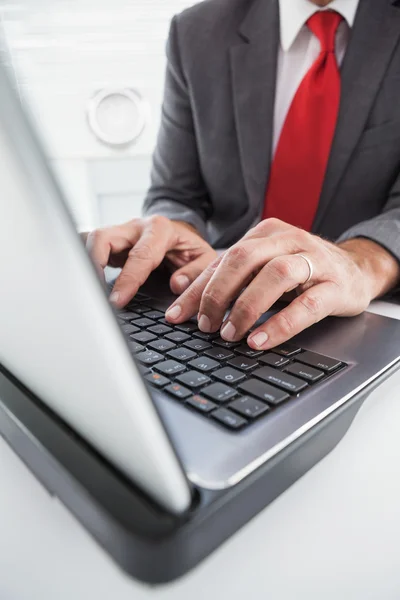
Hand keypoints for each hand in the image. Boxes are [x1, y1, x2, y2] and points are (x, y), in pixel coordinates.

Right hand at [84, 216, 216, 307]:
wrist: (181, 232)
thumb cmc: (190, 248)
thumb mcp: (205, 258)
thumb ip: (195, 272)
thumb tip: (176, 284)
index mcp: (160, 229)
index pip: (139, 256)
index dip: (127, 280)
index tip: (116, 301)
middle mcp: (135, 226)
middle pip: (103, 238)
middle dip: (94, 264)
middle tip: (94, 293)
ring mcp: (120, 232)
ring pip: (91, 240)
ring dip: (86, 263)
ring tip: (88, 290)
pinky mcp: (110, 240)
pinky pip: (89, 245)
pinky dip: (83, 260)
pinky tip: (84, 279)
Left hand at [165, 218, 399, 349]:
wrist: (355, 270)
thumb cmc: (301, 272)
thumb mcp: (263, 269)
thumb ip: (228, 278)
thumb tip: (183, 294)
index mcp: (265, 234)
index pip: (223, 259)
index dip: (196, 289)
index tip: (176, 316)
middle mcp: (289, 240)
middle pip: (244, 259)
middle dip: (218, 293)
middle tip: (205, 325)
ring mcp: (315, 260)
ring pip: (276, 275)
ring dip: (247, 307)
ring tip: (229, 334)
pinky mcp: (336, 286)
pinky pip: (306, 305)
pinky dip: (280, 324)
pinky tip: (259, 340)